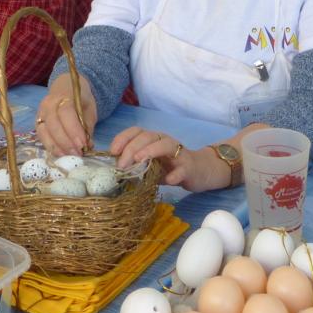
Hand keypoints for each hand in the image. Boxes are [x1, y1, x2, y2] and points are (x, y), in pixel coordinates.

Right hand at [35, 74, 96, 155]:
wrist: (65, 88)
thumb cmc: (80, 100)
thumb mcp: (89, 109)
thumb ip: (87, 127)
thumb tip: (87, 146)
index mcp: (64, 96)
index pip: (66, 113)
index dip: (74, 130)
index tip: (83, 144)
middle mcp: (48, 104)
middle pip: (54, 125)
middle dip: (66, 142)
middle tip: (78, 153)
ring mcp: (40, 114)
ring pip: (44, 133)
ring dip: (57, 147)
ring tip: (70, 156)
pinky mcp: (37, 123)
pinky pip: (42, 137)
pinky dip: (51, 147)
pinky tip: (61, 154)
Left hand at [109, 127, 231, 191]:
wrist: (200, 172)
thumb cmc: (171, 167)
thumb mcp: (151, 164)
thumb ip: (135, 164)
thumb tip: (113, 170)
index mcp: (153, 140)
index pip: (136, 131)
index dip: (123, 138)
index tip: (112, 151)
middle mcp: (165, 141)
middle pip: (148, 136)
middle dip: (132, 148)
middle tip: (121, 165)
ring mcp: (178, 153)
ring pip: (165, 145)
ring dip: (150, 151)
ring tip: (139, 161)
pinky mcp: (189, 167)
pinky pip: (182, 169)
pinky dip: (174, 174)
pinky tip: (167, 181)